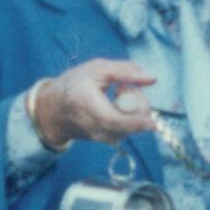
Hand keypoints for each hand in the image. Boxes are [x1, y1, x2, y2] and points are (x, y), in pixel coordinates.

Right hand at [28, 58, 156, 151]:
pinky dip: (128, 117)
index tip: (154, 120)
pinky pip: (128, 129)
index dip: (136, 121)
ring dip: (132, 110)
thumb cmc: (76, 84)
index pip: (115, 120)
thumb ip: (126, 71)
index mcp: (88, 106)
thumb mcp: (97, 68)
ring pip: (132, 127)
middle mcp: (96, 127)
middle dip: (138, 104)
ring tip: (115, 96)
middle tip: (125, 86)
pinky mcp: (108, 140)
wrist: (55, 109)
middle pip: (130, 125)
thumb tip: (152, 79)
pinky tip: (114, 107)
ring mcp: (102, 137)